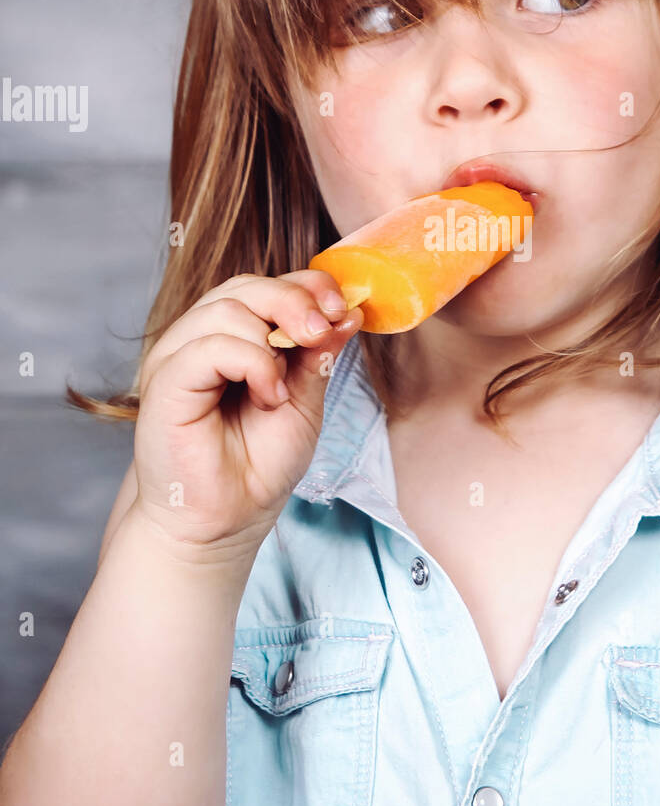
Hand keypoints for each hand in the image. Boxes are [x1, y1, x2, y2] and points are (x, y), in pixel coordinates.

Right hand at [131, 270, 360, 557]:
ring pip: (227, 307)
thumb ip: (318, 356)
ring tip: (283, 391)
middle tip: (321, 331)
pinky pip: (209, 345)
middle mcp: (203, 338)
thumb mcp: (305, 403)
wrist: (225, 520)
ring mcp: (179, 356)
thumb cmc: (257, 465)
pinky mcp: (166, 380)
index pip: (268, 286)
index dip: (307, 285)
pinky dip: (250, 362)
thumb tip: (348, 313)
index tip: (342, 307)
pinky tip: (267, 395)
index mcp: (236, 338)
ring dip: (270, 340)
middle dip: (294, 301)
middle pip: (246, 286)